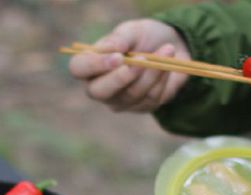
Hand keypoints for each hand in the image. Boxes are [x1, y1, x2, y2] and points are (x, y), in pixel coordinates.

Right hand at [68, 19, 190, 111]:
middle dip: (121, 77)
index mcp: (91, 64)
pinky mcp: (140, 107)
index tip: (118, 56)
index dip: (95, 65)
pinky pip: (150, 97)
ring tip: (167, 49)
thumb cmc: (145, 37)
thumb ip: (120, 38)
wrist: (172, 48)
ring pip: (131, 94)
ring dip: (151, 71)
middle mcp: (100, 86)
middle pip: (99, 92)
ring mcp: (119, 101)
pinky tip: (168, 64)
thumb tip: (112, 49)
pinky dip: (162, 78)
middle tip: (142, 59)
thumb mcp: (133, 30)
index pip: (79, 69)